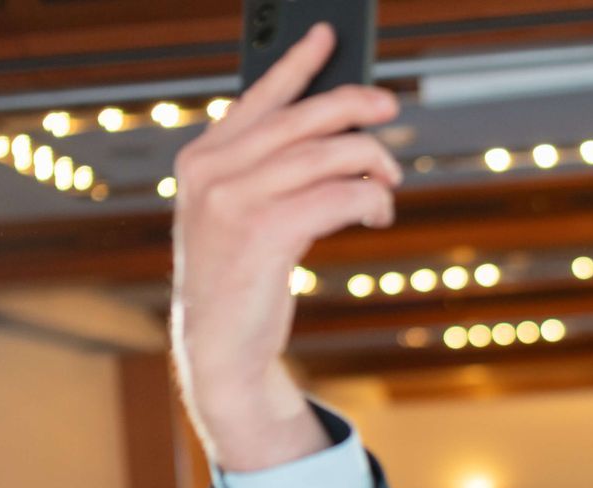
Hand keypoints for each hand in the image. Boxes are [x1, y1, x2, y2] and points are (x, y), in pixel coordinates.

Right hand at [170, 23, 403, 472]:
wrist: (218, 346)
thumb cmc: (237, 278)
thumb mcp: (237, 215)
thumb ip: (268, 170)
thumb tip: (338, 133)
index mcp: (203, 159)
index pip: (258, 96)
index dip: (297, 62)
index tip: (328, 36)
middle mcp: (212, 172)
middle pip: (302, 119)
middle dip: (354, 108)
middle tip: (388, 110)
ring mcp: (234, 201)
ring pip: (326, 155)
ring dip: (370, 165)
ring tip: (389, 184)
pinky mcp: (263, 233)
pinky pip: (335, 196)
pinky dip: (367, 200)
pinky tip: (377, 212)